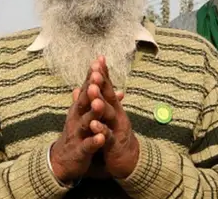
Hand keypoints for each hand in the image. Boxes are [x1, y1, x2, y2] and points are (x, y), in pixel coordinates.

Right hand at [49, 65, 114, 183]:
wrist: (62, 161)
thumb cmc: (76, 133)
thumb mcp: (83, 114)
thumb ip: (93, 97)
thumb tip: (102, 81)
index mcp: (79, 108)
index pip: (86, 88)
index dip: (92, 75)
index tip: (99, 60)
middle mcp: (76, 118)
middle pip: (84, 101)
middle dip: (90, 88)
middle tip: (97, 75)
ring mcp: (77, 133)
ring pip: (85, 121)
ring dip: (92, 112)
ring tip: (99, 103)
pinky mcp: (79, 150)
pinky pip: (87, 145)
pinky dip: (94, 141)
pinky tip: (101, 137)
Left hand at [89, 56, 138, 178]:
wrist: (126, 159)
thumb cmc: (114, 133)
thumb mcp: (107, 114)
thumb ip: (100, 98)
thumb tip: (91, 82)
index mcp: (113, 106)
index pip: (107, 87)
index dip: (103, 74)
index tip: (98, 59)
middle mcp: (117, 114)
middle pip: (109, 97)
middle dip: (102, 85)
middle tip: (95, 72)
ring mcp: (117, 128)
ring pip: (109, 115)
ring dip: (101, 105)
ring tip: (94, 97)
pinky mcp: (114, 143)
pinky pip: (107, 136)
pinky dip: (101, 130)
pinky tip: (94, 125)